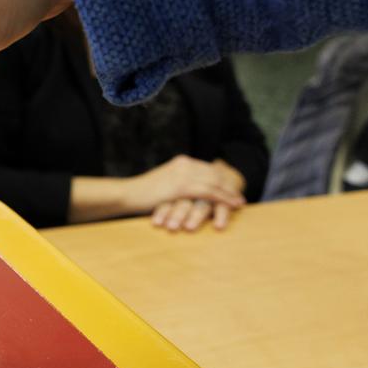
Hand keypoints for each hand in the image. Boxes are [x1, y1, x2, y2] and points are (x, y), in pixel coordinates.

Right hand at [125, 155, 245, 231]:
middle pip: (214, 174)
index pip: (207, 169)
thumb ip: (177, 183)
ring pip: (215, 182)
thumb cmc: (142, 193)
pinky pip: (209, 192)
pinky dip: (223, 198)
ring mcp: (184, 174)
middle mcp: (184, 164)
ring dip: (229, 193)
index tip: (230, 189)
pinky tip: (231, 205)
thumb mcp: (163, 183)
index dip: (221, 179)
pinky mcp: (183, 186)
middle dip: (228, 186)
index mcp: (181, 162)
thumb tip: (186, 192)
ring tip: (239, 203)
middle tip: (239, 197)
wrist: (128, 193)